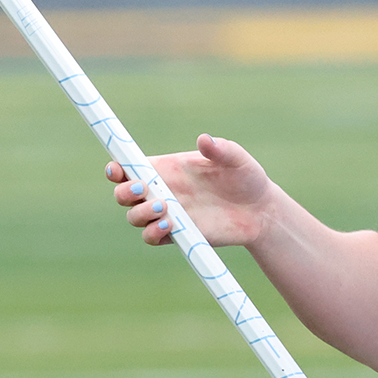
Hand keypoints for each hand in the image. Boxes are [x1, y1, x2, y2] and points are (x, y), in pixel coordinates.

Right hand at [107, 134, 276, 246]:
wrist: (261, 211)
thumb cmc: (246, 178)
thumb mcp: (237, 159)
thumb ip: (221, 149)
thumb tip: (204, 140)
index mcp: (168, 168)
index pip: (131, 166)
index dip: (117, 167)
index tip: (116, 169)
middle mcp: (162, 191)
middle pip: (124, 193)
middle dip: (124, 192)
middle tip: (143, 189)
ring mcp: (167, 214)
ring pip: (133, 216)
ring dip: (139, 213)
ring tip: (163, 208)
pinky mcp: (176, 235)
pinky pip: (151, 237)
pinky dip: (152, 233)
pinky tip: (169, 225)